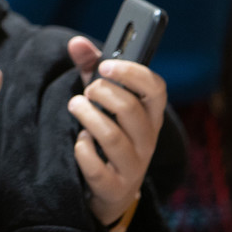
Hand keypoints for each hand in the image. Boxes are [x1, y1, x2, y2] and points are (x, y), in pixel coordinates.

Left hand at [66, 36, 166, 225]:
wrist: (111, 189)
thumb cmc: (109, 132)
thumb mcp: (102, 99)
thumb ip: (90, 68)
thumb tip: (76, 42)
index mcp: (151, 115)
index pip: (156, 89)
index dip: (132, 73)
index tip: (105, 66)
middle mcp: (148, 140)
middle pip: (131, 109)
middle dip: (102, 93)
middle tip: (86, 91)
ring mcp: (134, 166)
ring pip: (112, 137)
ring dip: (88, 116)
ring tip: (75, 106)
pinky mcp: (115, 186)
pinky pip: (96, 167)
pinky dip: (82, 149)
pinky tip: (79, 142)